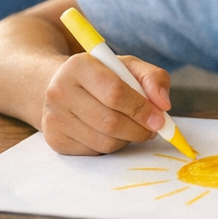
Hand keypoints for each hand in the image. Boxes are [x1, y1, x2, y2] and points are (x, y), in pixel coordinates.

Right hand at [41, 53, 173, 154]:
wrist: (65, 87)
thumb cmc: (104, 76)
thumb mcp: (129, 67)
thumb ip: (153, 78)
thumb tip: (163, 104)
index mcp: (78, 66)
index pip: (115, 93)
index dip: (141, 109)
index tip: (160, 119)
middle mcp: (59, 91)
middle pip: (110, 122)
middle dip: (139, 129)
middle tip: (153, 129)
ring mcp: (54, 117)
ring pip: (104, 141)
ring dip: (127, 139)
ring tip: (132, 127)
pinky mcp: (55, 139)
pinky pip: (95, 152)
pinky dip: (112, 146)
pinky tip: (111, 133)